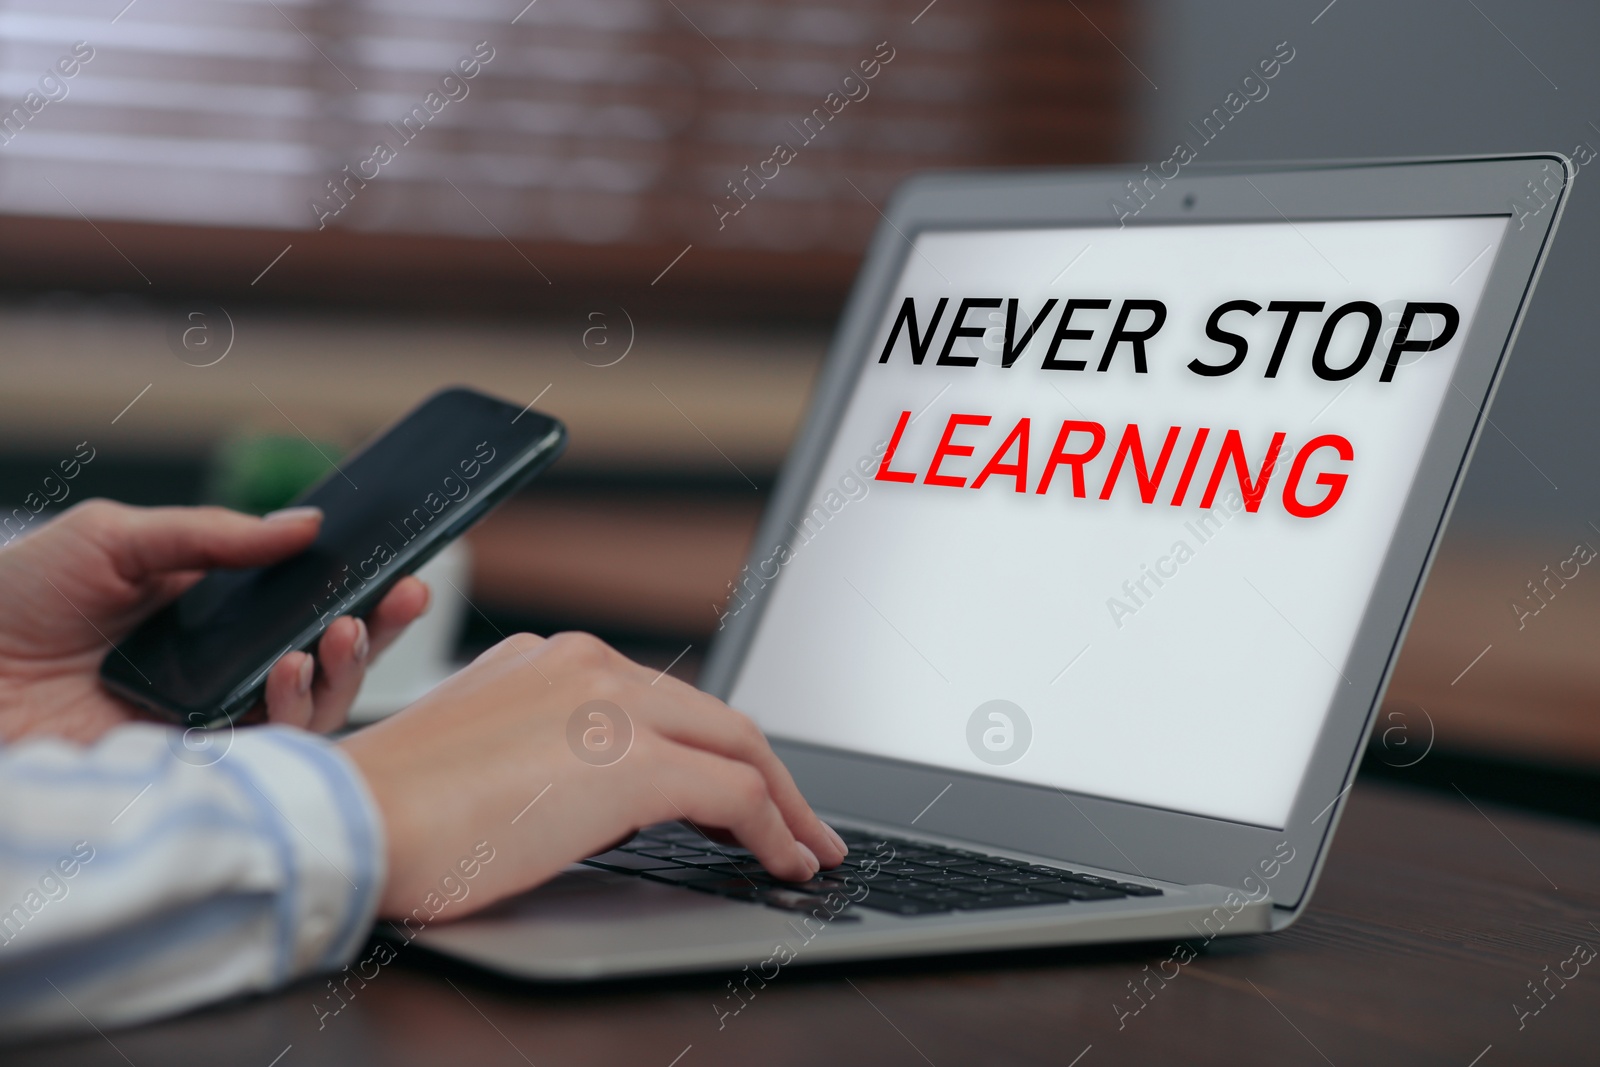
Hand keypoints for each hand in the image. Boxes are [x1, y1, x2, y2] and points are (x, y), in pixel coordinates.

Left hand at [0, 499, 429, 743]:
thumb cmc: (13, 602)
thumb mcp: (115, 538)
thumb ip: (214, 535)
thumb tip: (307, 525)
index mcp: (207, 617)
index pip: (302, 607)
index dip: (358, 591)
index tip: (400, 568)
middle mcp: (218, 675)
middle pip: (325, 661)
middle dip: (376, 630)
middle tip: (401, 596)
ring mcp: (207, 725)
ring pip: (312, 711)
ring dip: (342, 670)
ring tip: (336, 633)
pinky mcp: (189, 772)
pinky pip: (269, 752)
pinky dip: (294, 710)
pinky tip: (289, 670)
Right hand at [340, 631, 849, 916]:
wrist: (348, 820)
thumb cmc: (397, 813)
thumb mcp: (491, 761)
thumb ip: (561, 759)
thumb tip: (623, 804)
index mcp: (556, 662)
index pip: (666, 704)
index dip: (719, 753)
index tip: (746, 794)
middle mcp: (591, 666)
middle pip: (717, 720)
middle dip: (773, 778)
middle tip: (803, 826)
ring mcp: (615, 706)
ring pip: (739, 748)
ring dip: (784, 805)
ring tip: (807, 850)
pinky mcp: (631, 760)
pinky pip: (733, 796)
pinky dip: (772, 832)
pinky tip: (784, 864)